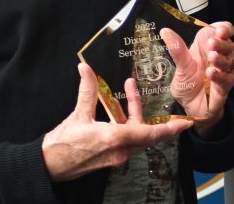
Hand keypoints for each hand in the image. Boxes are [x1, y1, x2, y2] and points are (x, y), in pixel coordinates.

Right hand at [41, 63, 191, 181]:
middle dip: (148, 112)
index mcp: (115, 139)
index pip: (149, 133)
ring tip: (128, 88)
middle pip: (147, 133)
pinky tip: (117, 109)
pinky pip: (128, 140)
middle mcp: (120, 150)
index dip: (169, 128)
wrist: (48, 166)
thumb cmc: (62, 144)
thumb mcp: (77, 114)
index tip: (185, 123)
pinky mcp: (111, 158)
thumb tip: (85, 68)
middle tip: (149, 96)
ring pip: (137, 135)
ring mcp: (116, 156)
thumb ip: (87, 90)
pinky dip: (126, 123)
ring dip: (134, 113)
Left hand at [161, 22, 233, 137]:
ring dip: (221, 58)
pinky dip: (219, 75)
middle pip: (228, 44)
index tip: (219, 29)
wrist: (189, 107)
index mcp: (208, 47)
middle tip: (212, 43)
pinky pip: (226, 79)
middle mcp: (218, 57)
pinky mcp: (224, 87)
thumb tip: (165, 32)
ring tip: (212, 57)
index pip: (223, 32)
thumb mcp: (180, 66)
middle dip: (222, 43)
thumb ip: (177, 49)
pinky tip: (211, 72)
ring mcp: (223, 71)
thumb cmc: (188, 85)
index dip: (224, 29)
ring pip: (229, 61)